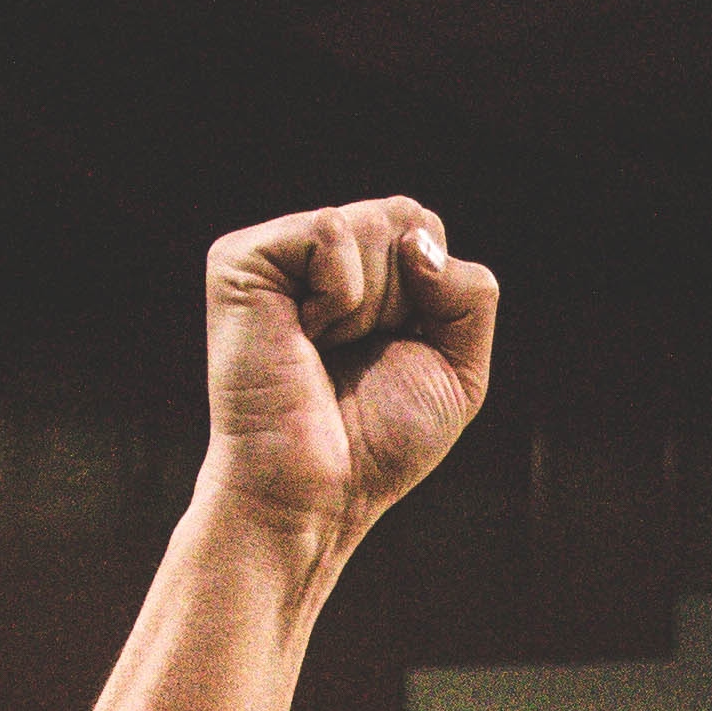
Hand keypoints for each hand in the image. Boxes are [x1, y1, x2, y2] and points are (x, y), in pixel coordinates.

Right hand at [196, 200, 495, 558]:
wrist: (315, 494)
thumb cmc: (377, 441)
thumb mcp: (460, 364)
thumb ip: (471, 291)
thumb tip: (417, 239)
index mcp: (358, 271)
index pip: (427, 230)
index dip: (431, 297)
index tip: (390, 353)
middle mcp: (314, 254)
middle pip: (407, 217)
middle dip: (404, 298)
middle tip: (355, 355)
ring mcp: (275, 252)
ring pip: (375, 223)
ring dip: (371, 305)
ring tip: (325, 350)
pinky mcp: (240, 260)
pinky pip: (331, 230)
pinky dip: (340, 295)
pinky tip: (303, 337)